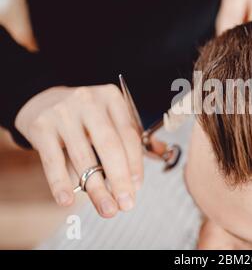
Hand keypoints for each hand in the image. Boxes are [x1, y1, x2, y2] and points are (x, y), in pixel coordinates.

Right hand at [15, 84, 143, 217]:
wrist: (43, 102)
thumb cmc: (85, 116)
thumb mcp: (109, 117)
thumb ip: (129, 137)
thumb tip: (154, 159)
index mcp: (111, 97)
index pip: (128, 134)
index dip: (135, 164)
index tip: (137, 187)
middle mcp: (88, 101)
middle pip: (109, 146)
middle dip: (120, 179)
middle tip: (126, 204)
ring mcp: (63, 112)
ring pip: (83, 157)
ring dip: (96, 189)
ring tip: (106, 209)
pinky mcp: (41, 126)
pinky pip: (53, 160)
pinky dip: (60, 183)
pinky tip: (67, 200)